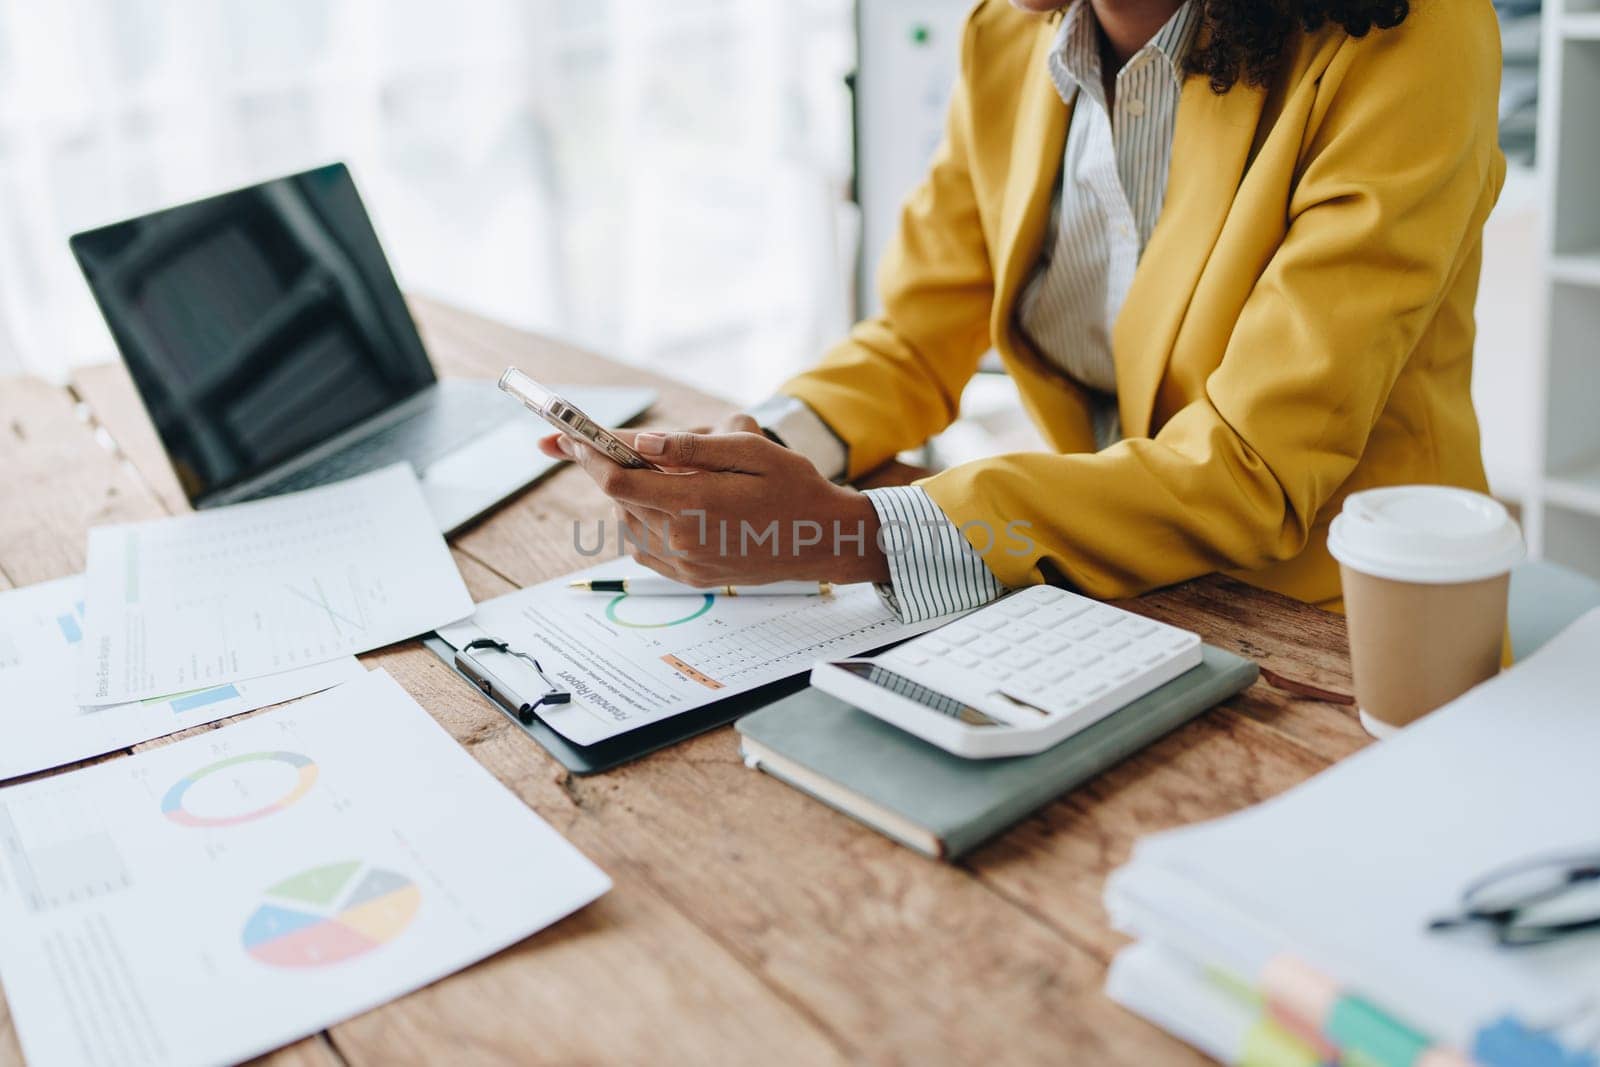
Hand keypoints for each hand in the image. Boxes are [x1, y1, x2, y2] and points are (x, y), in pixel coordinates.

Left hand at [538, 415, 890, 586]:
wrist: (823, 540)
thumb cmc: (793, 487)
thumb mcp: (751, 450)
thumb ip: (693, 447)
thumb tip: (641, 441)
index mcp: (697, 504)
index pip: (618, 479)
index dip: (584, 454)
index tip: (562, 435)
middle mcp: (684, 539)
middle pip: (618, 498)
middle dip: (610, 467)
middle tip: (621, 446)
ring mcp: (685, 563)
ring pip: (627, 521)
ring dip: (631, 494)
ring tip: (669, 476)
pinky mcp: (688, 576)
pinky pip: (642, 546)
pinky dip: (642, 520)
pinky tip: (670, 503)